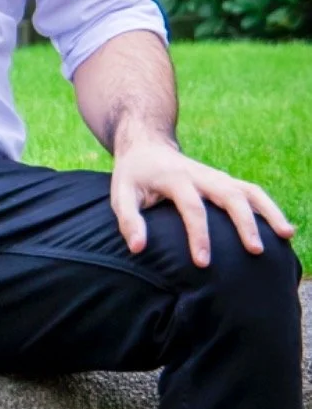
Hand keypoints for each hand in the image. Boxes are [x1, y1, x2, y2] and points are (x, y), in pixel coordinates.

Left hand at [111, 139, 295, 267]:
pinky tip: (282, 230)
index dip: (198, 235)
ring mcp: (216, 177)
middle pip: (229, 194)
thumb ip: (128, 220)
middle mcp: (201, 175)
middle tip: (255, 250)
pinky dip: (268, 208)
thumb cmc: (134, 176)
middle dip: (244, 222)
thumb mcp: (121, 193)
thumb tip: (138, 248)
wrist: (147, 146)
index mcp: (175, 177)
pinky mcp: (225, 181)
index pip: (191, 207)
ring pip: (248, 190)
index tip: (203, 262)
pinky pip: (251, 192)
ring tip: (287, 234)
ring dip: (268, 211)